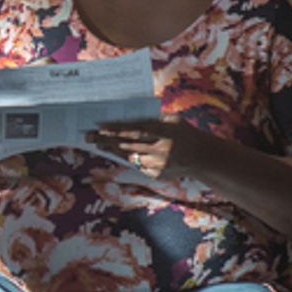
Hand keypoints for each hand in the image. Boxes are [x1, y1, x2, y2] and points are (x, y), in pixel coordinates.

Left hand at [85, 118, 214, 180]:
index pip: (135, 131)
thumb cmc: (184, 133)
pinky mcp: (156, 174)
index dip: (116, 130)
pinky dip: (126, 158)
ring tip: (97, 144)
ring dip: (112, 150)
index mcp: (164, 132)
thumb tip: (127, 117)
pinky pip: (137, 165)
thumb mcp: (173, 120)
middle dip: (106, 140)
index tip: (100, 127)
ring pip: (129, 156)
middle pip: (128, 145)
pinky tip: (115, 152)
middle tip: (89, 136)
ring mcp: (158, 164)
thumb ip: (154, 119)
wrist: (202, 157)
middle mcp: (160, 149)